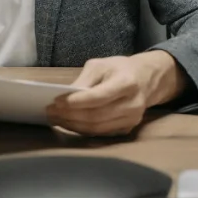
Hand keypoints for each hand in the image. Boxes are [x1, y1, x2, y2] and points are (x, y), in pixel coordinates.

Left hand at [46, 51, 183, 135]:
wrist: (147, 79)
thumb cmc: (120, 69)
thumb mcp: (101, 65)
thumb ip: (84, 80)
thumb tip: (64, 96)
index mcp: (127, 82)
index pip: (99, 97)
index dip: (76, 101)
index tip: (56, 101)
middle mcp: (132, 104)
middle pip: (96, 116)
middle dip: (69, 115)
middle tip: (50, 111)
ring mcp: (131, 119)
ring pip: (96, 128)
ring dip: (73, 125)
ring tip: (55, 118)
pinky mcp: (127, 129)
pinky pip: (100, 133)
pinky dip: (82, 129)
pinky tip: (69, 123)